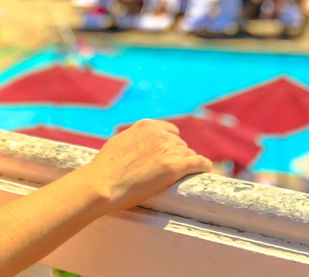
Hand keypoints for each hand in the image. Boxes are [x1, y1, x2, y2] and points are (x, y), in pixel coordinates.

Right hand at [77, 119, 212, 212]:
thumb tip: (138, 145)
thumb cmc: (105, 169)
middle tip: (170, 172)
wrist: (102, 183)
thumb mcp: (120, 143)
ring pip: (189, 154)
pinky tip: (206, 170)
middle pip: (180, 144)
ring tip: (183, 176)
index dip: (171, 144)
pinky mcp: (175, 166)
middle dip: (177, 156)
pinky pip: (198, 162)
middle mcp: (160, 134)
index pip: (171, 131)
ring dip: (187, 163)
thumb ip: (134, 140)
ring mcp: (168, 149)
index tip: (170, 155)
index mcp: (146, 126)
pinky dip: (203, 166)